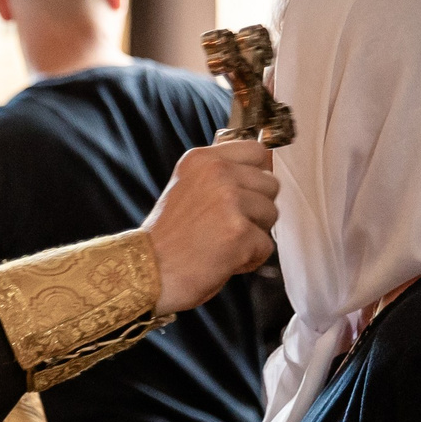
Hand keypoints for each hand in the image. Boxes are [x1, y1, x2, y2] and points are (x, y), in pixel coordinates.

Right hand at [140, 139, 279, 313]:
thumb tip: (262, 163)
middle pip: (270, 184)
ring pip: (272, 213)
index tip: (245, 192)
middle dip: (256, 208)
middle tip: (228, 224)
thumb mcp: (186, 186)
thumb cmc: (168, 237)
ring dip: (255, 233)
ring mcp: (229, 201)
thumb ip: (219, 173)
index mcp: (202, 159)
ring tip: (224, 242)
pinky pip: (266, 244)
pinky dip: (250, 258)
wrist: (148, 271)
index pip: (256, 150)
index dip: (256, 175)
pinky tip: (225, 260)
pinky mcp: (239, 232)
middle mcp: (217, 173)